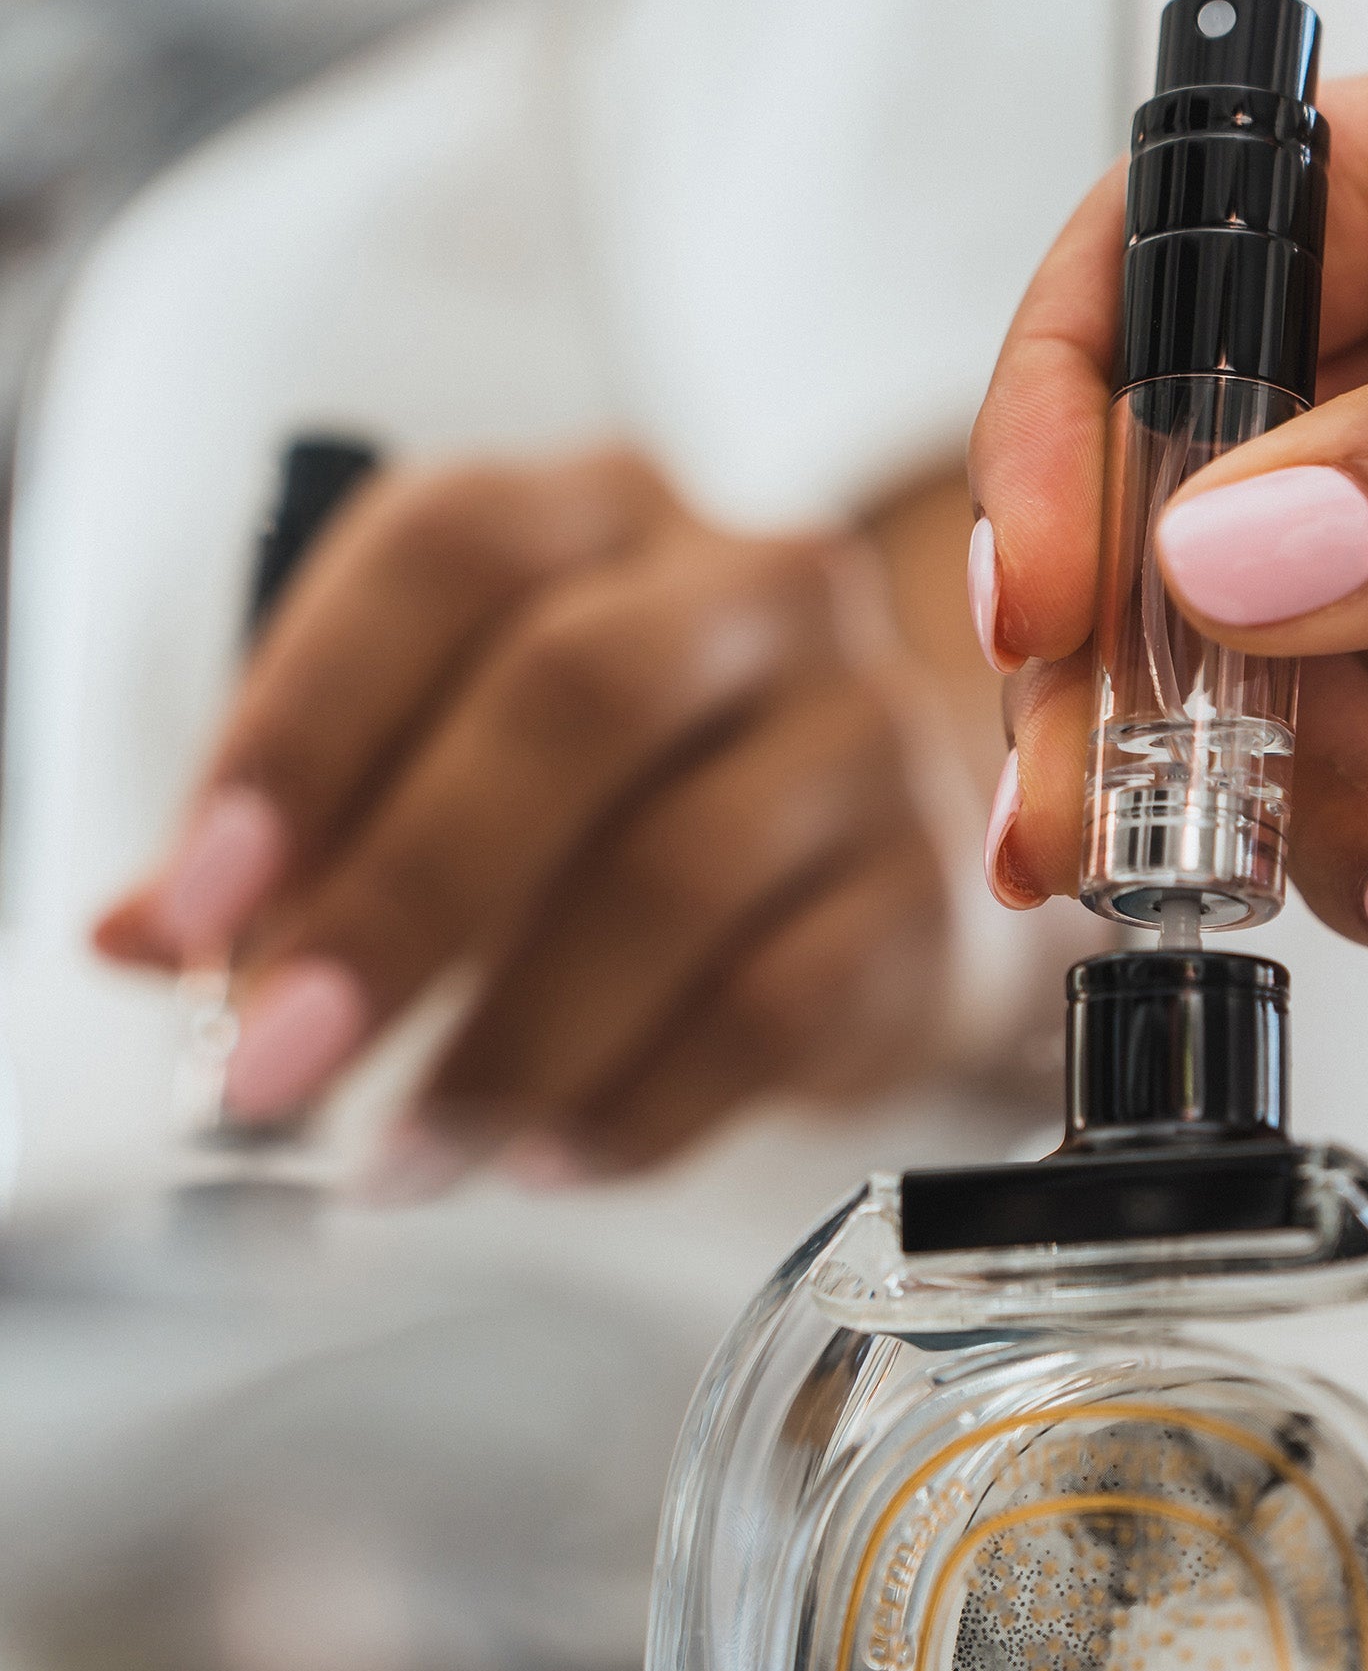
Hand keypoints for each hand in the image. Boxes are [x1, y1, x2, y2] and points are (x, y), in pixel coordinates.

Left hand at [97, 450, 991, 1181]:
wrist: (883, 853)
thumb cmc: (643, 794)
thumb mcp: (467, 764)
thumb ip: (311, 831)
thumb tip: (134, 941)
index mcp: (608, 513)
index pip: (446, 554)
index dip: (304, 724)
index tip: (192, 908)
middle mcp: (757, 589)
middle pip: (576, 699)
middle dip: (402, 898)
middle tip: (278, 1066)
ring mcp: (866, 731)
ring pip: (681, 870)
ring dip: (512, 1040)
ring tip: (405, 1153)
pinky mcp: (930, 888)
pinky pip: (779, 1004)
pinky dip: (641, 1102)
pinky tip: (550, 1157)